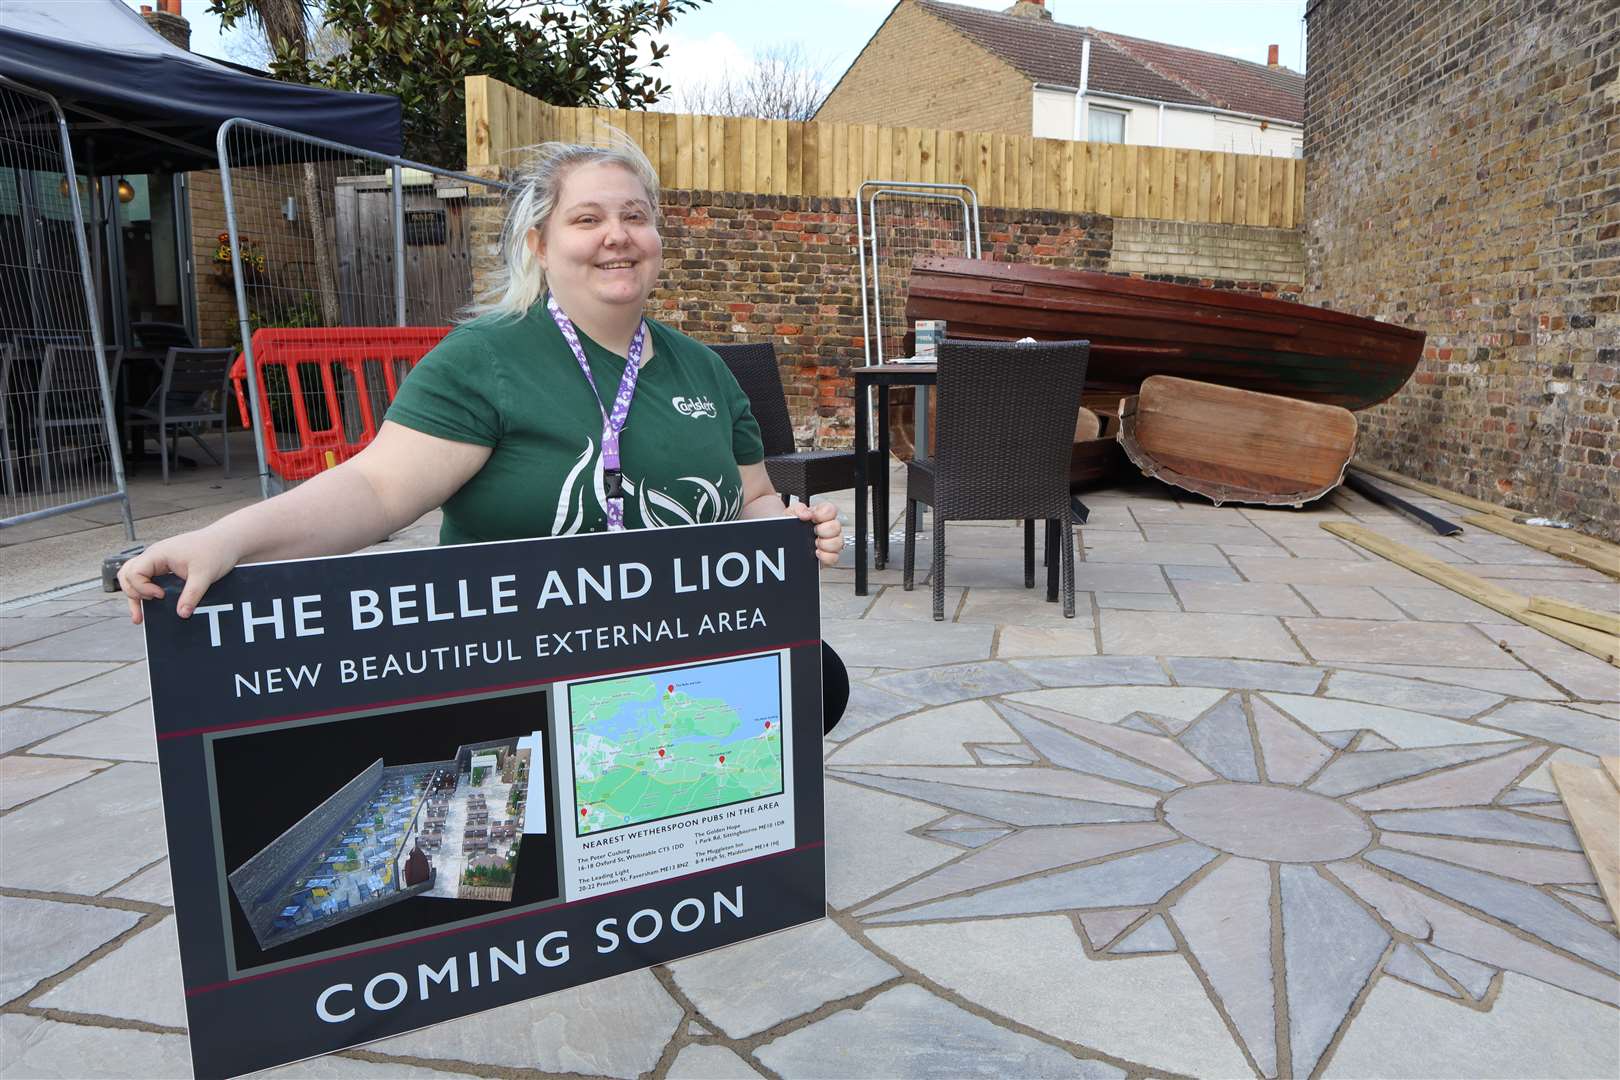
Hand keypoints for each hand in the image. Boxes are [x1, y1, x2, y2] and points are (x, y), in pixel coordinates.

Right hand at [117, 530, 239, 624]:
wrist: (227, 540)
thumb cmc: (215, 551)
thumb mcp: (204, 575)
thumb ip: (192, 594)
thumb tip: (181, 614)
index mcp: (158, 554)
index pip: (134, 572)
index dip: (142, 588)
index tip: (161, 595)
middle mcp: (154, 556)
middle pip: (127, 574)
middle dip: (132, 594)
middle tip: (144, 611)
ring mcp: (159, 561)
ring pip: (134, 577)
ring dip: (135, 594)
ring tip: (140, 616)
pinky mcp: (166, 567)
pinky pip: (148, 579)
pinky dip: (146, 592)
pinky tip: (153, 606)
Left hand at [786, 501, 842, 568]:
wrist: (781, 545)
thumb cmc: (787, 528)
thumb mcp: (790, 514)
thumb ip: (799, 509)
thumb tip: (806, 514)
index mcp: (819, 516)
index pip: (831, 510)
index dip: (824, 514)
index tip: (814, 518)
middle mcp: (826, 529)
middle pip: (837, 527)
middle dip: (824, 530)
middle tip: (813, 531)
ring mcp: (828, 543)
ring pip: (838, 542)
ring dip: (825, 543)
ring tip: (814, 543)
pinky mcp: (826, 557)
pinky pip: (834, 558)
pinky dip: (825, 556)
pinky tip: (816, 553)